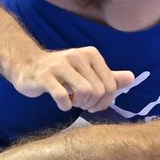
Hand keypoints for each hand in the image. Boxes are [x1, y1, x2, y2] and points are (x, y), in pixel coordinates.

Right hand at [12, 47, 135, 112]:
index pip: (111, 85)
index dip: (105, 101)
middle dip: (92, 104)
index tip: (94, 104)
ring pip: (85, 92)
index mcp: (91, 54)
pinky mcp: (44, 76)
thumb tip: (132, 78)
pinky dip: (65, 105)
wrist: (28, 66)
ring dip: (80, 104)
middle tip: (82, 104)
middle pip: (99, 90)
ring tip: (73, 103)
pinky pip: (62, 96)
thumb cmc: (62, 72)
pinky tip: (62, 104)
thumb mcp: (87, 72)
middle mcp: (77, 55)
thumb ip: (110, 77)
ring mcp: (60, 64)